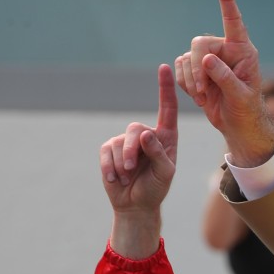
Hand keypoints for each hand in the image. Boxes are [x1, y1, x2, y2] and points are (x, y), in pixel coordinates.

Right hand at [99, 63, 177, 257]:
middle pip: (134, 129)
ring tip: (128, 177)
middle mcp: (146, 135)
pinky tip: (116, 179)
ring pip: (119, 143)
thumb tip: (145, 133)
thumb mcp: (165, 174)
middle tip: (133, 169)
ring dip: (122, 164)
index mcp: (166, 137)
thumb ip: (158, 153)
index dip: (165, 88)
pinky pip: (106, 153)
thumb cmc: (156, 188)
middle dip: (131, 150)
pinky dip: (110, 168)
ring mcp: (126, 142)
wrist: (136, 205)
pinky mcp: (110, 150)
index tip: (164, 68)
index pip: (167, 109)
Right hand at [174, 0, 273, 166]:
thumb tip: (207, 60)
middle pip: (199, 44)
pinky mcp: (197, 71)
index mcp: (242, 50)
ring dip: (190, 80)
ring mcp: (209, 60)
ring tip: (204, 97)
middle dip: (196, 67)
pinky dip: (185, 84)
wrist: (238, 126)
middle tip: (201, 90)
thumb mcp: (241, 97)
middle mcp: (225, 50)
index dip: (226, 1)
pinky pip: (180, 69)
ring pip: (186, 58)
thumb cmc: (247, 110)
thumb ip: (225, 78)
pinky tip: (200, 96)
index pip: (233, 21)